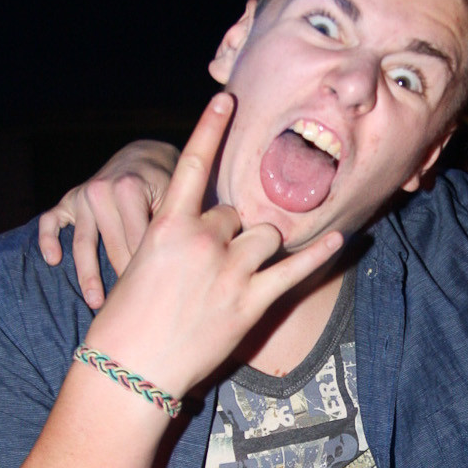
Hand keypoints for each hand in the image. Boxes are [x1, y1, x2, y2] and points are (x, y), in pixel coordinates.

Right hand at [38, 139, 178, 308]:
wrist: (143, 158)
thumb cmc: (165, 185)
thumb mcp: (174, 198)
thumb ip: (173, 226)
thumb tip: (179, 269)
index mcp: (129, 190)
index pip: (137, 242)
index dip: (148, 272)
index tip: (158, 300)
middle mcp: (102, 190)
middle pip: (112, 247)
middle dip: (125, 280)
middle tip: (135, 312)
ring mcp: (82, 196)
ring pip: (83, 243)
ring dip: (88, 276)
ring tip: (96, 304)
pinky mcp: (68, 200)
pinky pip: (51, 221)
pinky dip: (48, 240)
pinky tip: (53, 261)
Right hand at [83, 92, 343, 398]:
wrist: (131, 370)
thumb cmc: (127, 322)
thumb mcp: (140, 265)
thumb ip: (176, 239)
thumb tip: (206, 229)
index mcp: (167, 226)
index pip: (194, 164)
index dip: (211, 127)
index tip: (227, 98)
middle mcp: (202, 240)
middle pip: (235, 214)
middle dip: (230, 233)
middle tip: (209, 268)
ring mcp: (230, 271)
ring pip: (266, 237)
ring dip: (259, 250)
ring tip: (236, 278)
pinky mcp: (251, 302)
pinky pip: (295, 270)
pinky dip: (320, 256)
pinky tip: (340, 239)